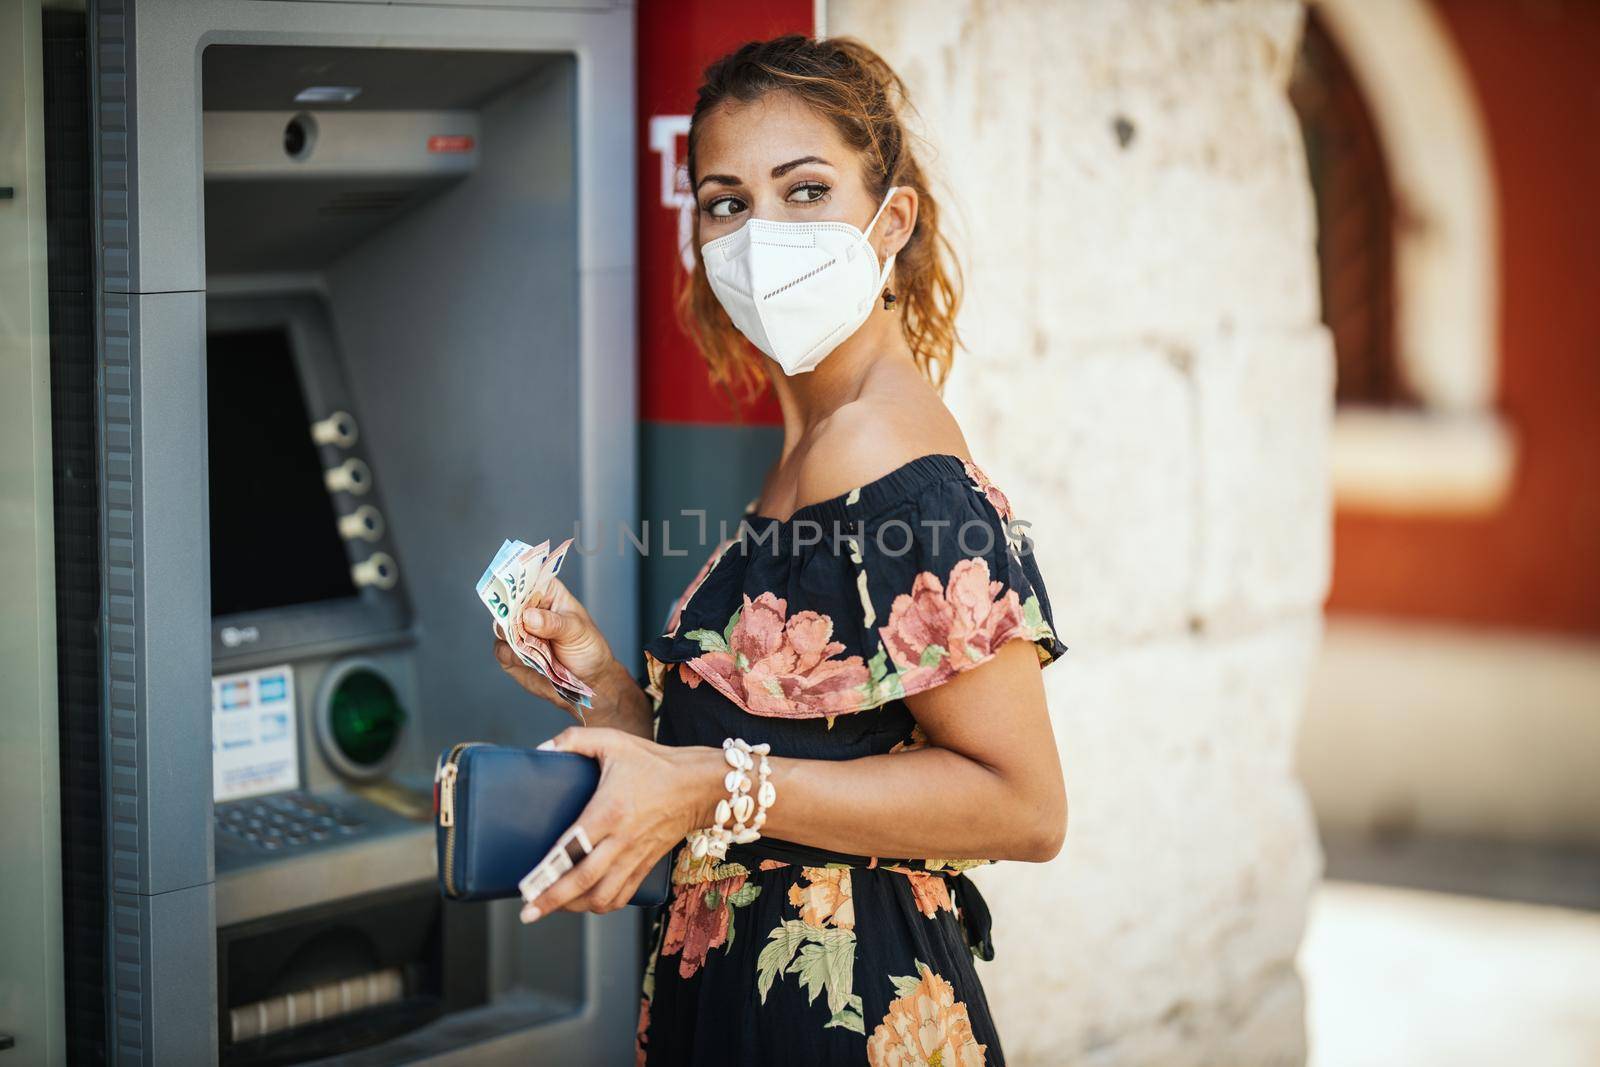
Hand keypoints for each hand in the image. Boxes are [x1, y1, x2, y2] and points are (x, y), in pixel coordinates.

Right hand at [492, 576, 635, 724]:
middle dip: (511, 612)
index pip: (528, 578)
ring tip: (533, 645)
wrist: (588, 682)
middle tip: (522, 622)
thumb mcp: (577, 631)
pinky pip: (501, 650)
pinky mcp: (511, 654)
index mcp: (547, 593)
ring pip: (501, 626)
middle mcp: (528, 610)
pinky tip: (530, 660)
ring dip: (513, 636)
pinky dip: (512, 655)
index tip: (516, 589)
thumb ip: (554, 623)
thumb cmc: (587, 648)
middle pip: (507, 602)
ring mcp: (517, 632)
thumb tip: (529, 617)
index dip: (518, 580)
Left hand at [519, 727, 719, 920]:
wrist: (698, 785)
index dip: (548, 869)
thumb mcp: (614, 742)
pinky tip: (586, 902)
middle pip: (584, 881)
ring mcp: (635, 856)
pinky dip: (601, 905)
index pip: (574, 847)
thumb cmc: (655, 763)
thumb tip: (542, 749)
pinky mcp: (646, 865)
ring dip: (575, 907)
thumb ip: (575, 739)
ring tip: (553, 905)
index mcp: (610, 810)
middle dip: (553, 900)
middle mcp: (622, 839)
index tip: (527, 884)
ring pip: (603, 896)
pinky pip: (622, 896)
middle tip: (529, 912)